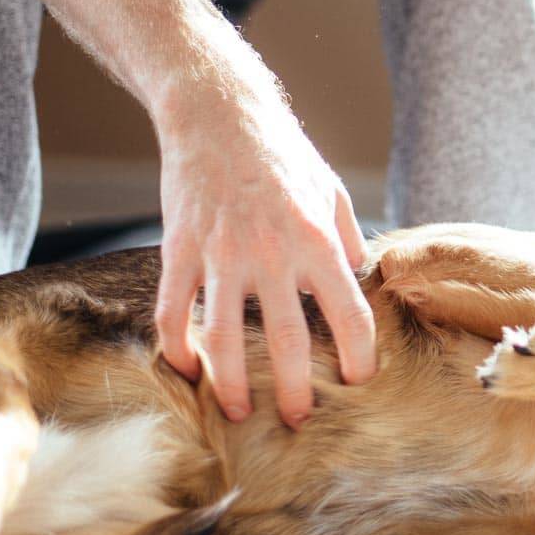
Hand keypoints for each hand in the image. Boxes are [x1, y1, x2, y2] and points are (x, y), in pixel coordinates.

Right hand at [154, 78, 376, 429]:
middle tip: (298, 421)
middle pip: (288, 343)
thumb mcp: (331, 189)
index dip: (358, 358)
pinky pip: (174, 311)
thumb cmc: (281, 151)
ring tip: (240, 412)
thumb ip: (348, 237)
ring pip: (225, 338)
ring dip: (232, 385)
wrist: (218, 113)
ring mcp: (222, 253)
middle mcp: (273, 253)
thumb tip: (359, 278)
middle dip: (294, 392)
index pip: (349, 316)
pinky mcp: (181, 249)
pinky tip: (188, 370)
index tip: (357, 382)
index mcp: (318, 241)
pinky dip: (178, 348)